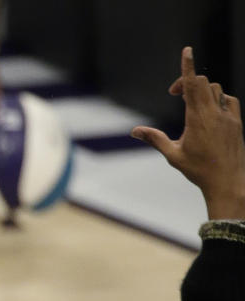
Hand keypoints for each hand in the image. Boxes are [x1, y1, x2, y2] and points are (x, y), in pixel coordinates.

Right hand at [131, 46, 244, 219]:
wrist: (227, 181)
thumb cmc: (198, 170)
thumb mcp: (173, 155)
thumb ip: (155, 139)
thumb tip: (135, 131)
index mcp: (197, 119)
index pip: (192, 85)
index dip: (188, 66)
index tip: (187, 50)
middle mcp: (214, 113)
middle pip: (203, 83)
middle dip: (188, 82)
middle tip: (175, 94)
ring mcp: (227, 116)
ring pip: (216, 89)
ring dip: (202, 91)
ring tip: (191, 105)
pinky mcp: (236, 121)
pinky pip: (228, 100)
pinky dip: (218, 99)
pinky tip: (211, 110)